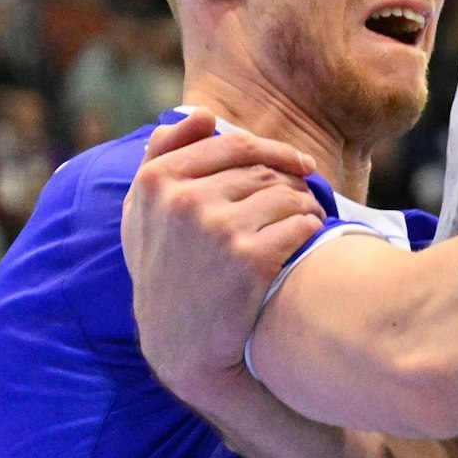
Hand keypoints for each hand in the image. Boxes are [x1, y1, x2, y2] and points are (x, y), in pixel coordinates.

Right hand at [121, 109, 323, 401]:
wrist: (182, 343)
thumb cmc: (167, 269)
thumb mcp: (145, 213)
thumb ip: (163, 156)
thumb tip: (203, 114)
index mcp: (156, 181)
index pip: (234, 144)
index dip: (272, 151)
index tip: (295, 163)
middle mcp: (184, 200)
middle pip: (264, 169)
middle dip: (291, 180)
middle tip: (305, 195)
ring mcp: (217, 229)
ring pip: (287, 193)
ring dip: (306, 204)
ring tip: (304, 219)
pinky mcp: (250, 258)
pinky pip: (302, 223)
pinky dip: (312, 229)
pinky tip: (306, 239)